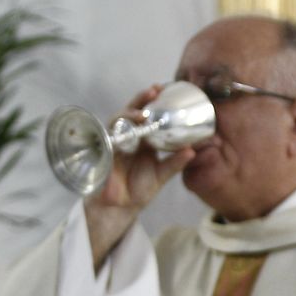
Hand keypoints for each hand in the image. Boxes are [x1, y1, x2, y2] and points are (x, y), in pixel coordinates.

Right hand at [84, 84, 197, 262]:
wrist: (122, 207)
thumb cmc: (139, 188)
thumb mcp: (161, 175)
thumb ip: (175, 163)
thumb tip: (192, 151)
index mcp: (143, 139)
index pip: (147, 114)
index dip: (152, 101)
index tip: (163, 88)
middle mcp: (128, 136)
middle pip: (131, 111)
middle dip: (140, 100)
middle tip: (153, 91)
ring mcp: (114, 143)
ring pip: (117, 121)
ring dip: (127, 115)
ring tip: (141, 114)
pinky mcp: (103, 153)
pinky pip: (107, 141)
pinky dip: (114, 137)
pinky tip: (122, 134)